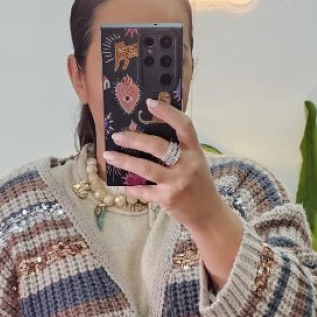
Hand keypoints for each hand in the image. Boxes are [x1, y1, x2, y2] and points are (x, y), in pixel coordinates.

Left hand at [105, 97, 224, 228]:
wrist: (207, 214)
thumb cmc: (198, 184)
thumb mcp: (195, 162)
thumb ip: (179, 149)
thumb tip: (148, 133)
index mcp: (195, 151)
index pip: (184, 125)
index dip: (167, 112)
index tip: (149, 103)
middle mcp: (187, 165)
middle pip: (158, 146)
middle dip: (134, 139)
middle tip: (117, 135)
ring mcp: (176, 183)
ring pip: (145, 168)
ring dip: (124, 160)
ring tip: (109, 155)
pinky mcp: (167, 199)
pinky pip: (143, 190)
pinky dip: (129, 187)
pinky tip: (119, 183)